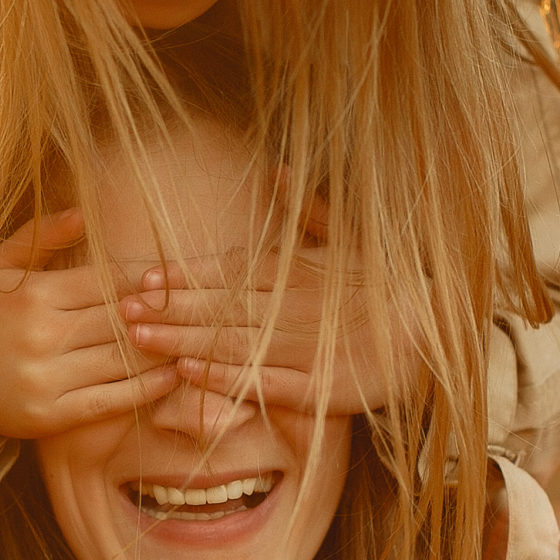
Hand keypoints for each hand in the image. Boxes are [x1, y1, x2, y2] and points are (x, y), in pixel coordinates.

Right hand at [0, 209, 179, 437]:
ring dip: (161, 351)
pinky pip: (112, 400)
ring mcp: (46, 377)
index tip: (170, 282)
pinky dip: (147, 389)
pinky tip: (172, 376)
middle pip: (119, 321)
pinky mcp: (51, 414)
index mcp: (33, 294)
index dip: (145, 282)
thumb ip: (41, 235)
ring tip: (189, 341)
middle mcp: (40, 335)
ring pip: (122, 360)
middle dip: (158, 315)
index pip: (106, 282)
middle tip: (193, 311)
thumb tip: (83, 211)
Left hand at [117, 216, 422, 415]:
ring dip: (183, 340)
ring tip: (140, 339)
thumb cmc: (388, 287)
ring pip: (232, 343)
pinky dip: (225, 377)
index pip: (227, 274)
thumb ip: (310, 211)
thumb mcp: (354, 240)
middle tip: (120, 311)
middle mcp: (294, 308)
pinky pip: (263, 382)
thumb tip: (275, 172)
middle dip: (168, 309)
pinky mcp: (319, 388)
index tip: (141, 279)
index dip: (183, 277)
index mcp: (297, 273)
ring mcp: (305, 349)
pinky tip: (189, 372)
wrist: (439, 335)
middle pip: (219, 309)